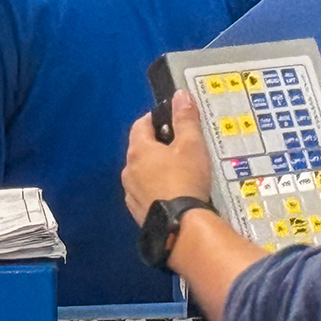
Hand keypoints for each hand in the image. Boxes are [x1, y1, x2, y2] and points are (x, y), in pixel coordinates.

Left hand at [122, 91, 212, 225]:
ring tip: (181, 171)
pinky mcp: (137, 211)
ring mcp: (131, 193)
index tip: (173, 119)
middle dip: (159, 144)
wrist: (180, 224)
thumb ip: (185, 118)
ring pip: (142, 172)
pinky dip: (156, 188)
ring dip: (156, 168)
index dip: (156, 118)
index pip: (141, 124)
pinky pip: (145, 192)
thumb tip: (180, 95)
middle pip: (141, 149)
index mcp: (139, 150)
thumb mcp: (192, 144)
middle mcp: (128, 170)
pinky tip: (173, 192)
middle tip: (183, 145)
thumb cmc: (186, 178)